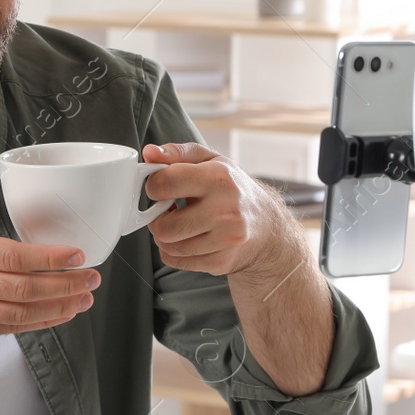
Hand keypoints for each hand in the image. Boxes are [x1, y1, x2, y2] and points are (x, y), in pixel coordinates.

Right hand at [0, 170, 100, 337]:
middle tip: (92, 277)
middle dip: (64, 285)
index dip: (49, 258)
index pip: (13, 258)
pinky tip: (58, 314)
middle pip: (24, 288)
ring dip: (58, 307)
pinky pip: (9, 327)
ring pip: (21, 313)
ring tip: (84, 298)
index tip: (76, 254)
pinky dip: (38, 323)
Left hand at [142, 142, 285, 276]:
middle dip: (157, 218)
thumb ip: (177, 154)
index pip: (165, 184)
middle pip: (163, 227)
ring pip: (168, 247)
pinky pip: (176, 261)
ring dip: (165, 236)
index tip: (160, 187)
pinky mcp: (221, 261)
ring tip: (178, 223)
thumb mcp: (210, 161)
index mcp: (219, 178)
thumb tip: (149, 153)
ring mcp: (225, 239)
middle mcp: (225, 210)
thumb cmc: (232, 188)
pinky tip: (186, 238)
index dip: (153, 186)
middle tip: (167, 211)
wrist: (266, 225)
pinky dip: (173, 251)